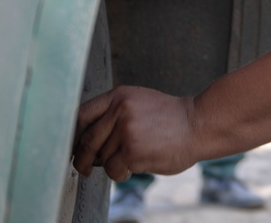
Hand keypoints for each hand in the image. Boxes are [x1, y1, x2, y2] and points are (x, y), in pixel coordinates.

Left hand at [71, 85, 198, 179]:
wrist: (198, 125)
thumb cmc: (170, 118)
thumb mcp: (140, 102)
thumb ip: (115, 112)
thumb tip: (86, 138)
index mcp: (120, 95)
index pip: (82, 114)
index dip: (72, 134)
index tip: (71, 146)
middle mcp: (120, 109)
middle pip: (87, 140)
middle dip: (82, 158)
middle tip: (83, 167)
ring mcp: (126, 130)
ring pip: (101, 157)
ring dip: (110, 165)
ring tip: (127, 160)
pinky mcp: (132, 150)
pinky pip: (113, 170)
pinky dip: (120, 174)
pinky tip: (132, 168)